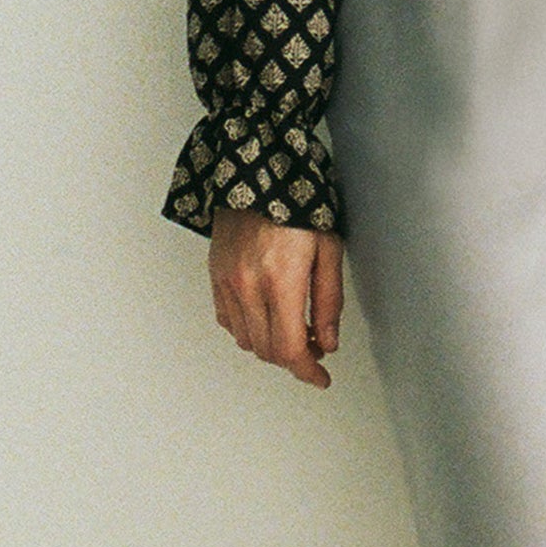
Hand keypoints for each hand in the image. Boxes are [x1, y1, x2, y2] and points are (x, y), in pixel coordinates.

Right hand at [209, 204, 344, 387]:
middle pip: (267, 350)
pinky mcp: (216, 274)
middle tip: (314, 350)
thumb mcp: (329, 249)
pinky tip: (267, 317)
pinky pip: (228, 320)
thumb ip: (328, 302)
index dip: (307, 371)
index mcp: (280, 280)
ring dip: (271, 346)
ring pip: (246, 340)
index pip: (289, 348)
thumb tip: (327, 342)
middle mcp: (247, 285)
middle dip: (294, 359)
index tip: (321, 377)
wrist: (258, 168)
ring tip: (294, 331)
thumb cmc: (299, 201)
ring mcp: (227, 281)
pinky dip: (248, 330)